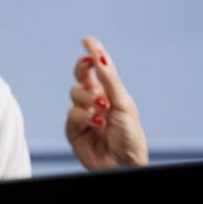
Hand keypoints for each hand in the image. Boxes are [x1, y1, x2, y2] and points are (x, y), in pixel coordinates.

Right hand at [65, 36, 147, 168]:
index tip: (87, 40)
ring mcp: (84, 114)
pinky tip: (97, 123)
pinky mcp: (74, 129)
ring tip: (102, 109)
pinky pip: (72, 113)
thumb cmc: (130, 136)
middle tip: (88, 63)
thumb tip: (99, 56)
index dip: (93, 53)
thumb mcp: (123, 103)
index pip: (99, 68)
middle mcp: (96, 101)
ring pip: (75, 93)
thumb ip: (109, 79)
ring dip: (89, 98)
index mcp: (110, 93)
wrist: (122, 163)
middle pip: (81, 76)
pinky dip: (84, 115)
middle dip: (83, 68)